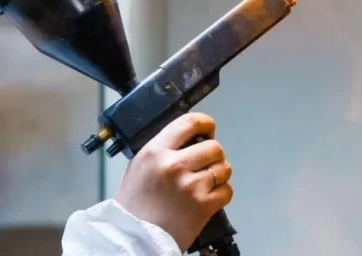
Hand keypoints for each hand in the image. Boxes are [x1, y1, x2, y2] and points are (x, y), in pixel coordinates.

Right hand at [115, 113, 233, 250]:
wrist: (134, 239)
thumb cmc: (135, 206)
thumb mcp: (140, 166)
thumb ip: (163, 149)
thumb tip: (188, 138)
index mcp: (155, 152)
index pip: (189, 122)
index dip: (205, 123)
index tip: (209, 128)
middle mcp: (173, 165)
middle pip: (214, 146)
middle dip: (213, 156)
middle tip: (204, 165)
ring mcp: (190, 185)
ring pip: (224, 168)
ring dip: (218, 175)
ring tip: (203, 184)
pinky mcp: (203, 205)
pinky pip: (227, 190)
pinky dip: (221, 194)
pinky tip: (206, 198)